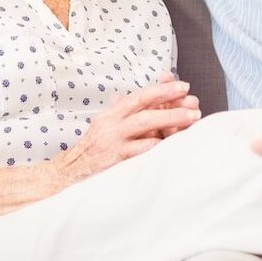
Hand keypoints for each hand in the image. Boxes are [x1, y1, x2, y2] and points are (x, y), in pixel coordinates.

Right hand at [55, 79, 200, 184]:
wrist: (68, 174)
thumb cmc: (93, 150)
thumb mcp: (106, 125)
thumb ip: (123, 111)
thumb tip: (141, 95)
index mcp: (111, 113)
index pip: (139, 96)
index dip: (161, 89)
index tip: (182, 86)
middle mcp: (111, 124)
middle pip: (144, 107)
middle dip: (171, 101)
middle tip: (193, 101)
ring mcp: (112, 141)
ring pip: (145, 125)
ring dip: (171, 120)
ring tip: (192, 118)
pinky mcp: (114, 160)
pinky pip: (139, 151)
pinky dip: (157, 146)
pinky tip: (173, 143)